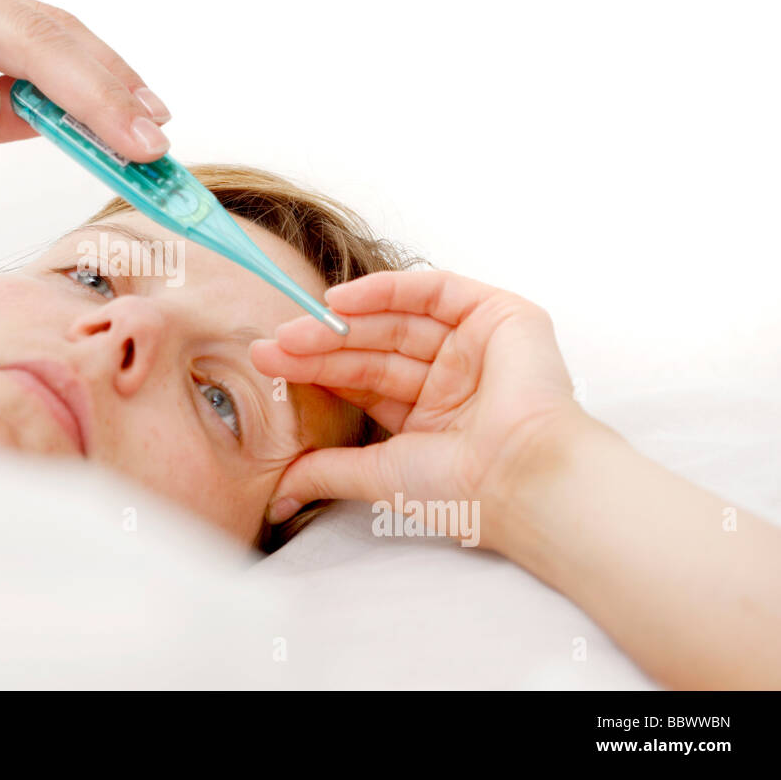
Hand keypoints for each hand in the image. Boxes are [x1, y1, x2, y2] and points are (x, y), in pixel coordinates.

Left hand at [250, 269, 585, 549]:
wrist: (521, 478)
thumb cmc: (461, 488)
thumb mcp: (377, 474)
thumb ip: (327, 473)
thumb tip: (277, 497)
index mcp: (432, 416)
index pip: (363, 381)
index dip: (315, 370)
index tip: (267, 364)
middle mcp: (454, 377)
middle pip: (374, 349)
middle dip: (320, 346)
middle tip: (271, 345)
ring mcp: (477, 345)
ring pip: (397, 320)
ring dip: (343, 322)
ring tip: (295, 330)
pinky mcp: (501, 316)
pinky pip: (435, 291)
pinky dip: (388, 290)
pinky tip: (342, 300)